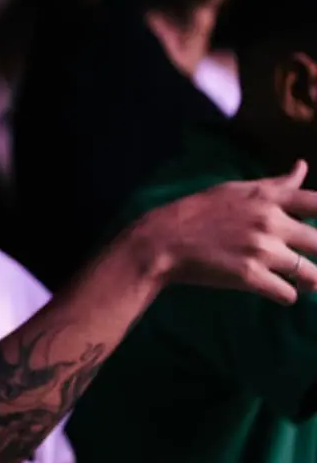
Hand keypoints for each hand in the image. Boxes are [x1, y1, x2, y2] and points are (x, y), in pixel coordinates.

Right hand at [143, 161, 316, 304]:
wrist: (162, 240)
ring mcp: (260, 250)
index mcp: (267, 197)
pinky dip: (286, 296)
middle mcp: (269, 221)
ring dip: (308, 281)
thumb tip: (302, 166)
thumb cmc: (198, 212)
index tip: (315, 232)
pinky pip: (288, 294)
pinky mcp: (250, 276)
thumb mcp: (235, 189)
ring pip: (311, 274)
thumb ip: (275, 184)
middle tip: (306, 261)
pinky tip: (275, 290)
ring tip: (299, 281)